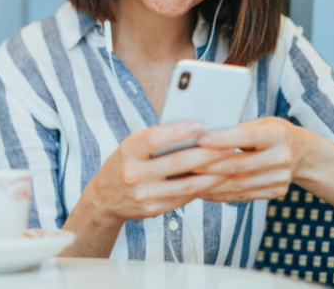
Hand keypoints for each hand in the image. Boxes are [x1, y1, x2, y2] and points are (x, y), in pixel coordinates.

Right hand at [84, 121, 229, 225]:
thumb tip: (193, 130)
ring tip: (229, 164)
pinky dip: (202, 188)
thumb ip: (156, 139)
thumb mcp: (131, 146)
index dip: (177, 131)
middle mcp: (134, 174)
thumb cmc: (124, 163)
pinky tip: (216, 180)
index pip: (154, 139)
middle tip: (228, 146)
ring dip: (212, 175)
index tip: (199, 124)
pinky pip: (183, 197)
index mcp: (128, 152)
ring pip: (186, 185)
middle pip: (176, 163)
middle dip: (206, 154)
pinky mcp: (153, 210)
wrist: (104, 199)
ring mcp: (144, 195)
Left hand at [191, 117, 310, 201]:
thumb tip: (202, 131)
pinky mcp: (276, 192)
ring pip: (237, 184)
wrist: (305, 154)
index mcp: (278, 135)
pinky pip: (242, 196)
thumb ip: (238, 128)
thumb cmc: (274, 133)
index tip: (199, 139)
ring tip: (186, 179)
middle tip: (182, 163)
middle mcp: (282, 158)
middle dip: (207, 165)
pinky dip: (220, 194)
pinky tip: (201, 191)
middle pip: (237, 165)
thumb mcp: (262, 123)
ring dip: (209, 183)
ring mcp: (280, 178)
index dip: (221, 139)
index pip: (245, 137)